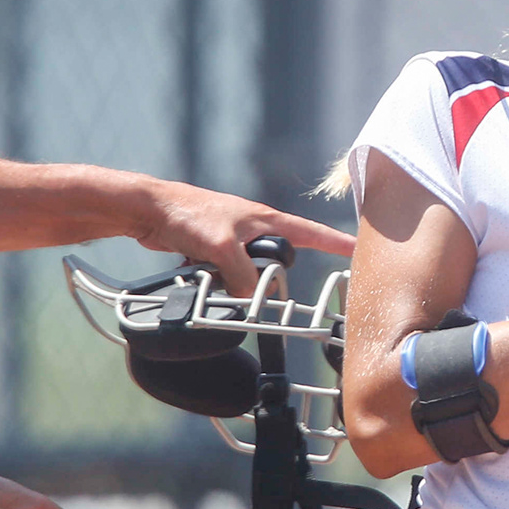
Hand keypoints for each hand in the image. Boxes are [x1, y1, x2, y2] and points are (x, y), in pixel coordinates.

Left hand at [133, 178, 356, 293]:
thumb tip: (253, 300)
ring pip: (246, 270)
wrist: (150, 209)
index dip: (336, 244)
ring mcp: (234, 238)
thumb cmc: (188, 213)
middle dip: (263, 276)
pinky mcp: (214, 248)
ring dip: (230, 278)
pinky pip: (224, 272)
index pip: (312, 233)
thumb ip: (244, 276)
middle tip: (246, 285)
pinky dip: (212, 276)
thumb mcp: (223, 248)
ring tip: (211, 270)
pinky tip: (197, 270)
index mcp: (267, 220)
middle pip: (275, 262)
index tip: (358, 252)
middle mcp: (254, 227)